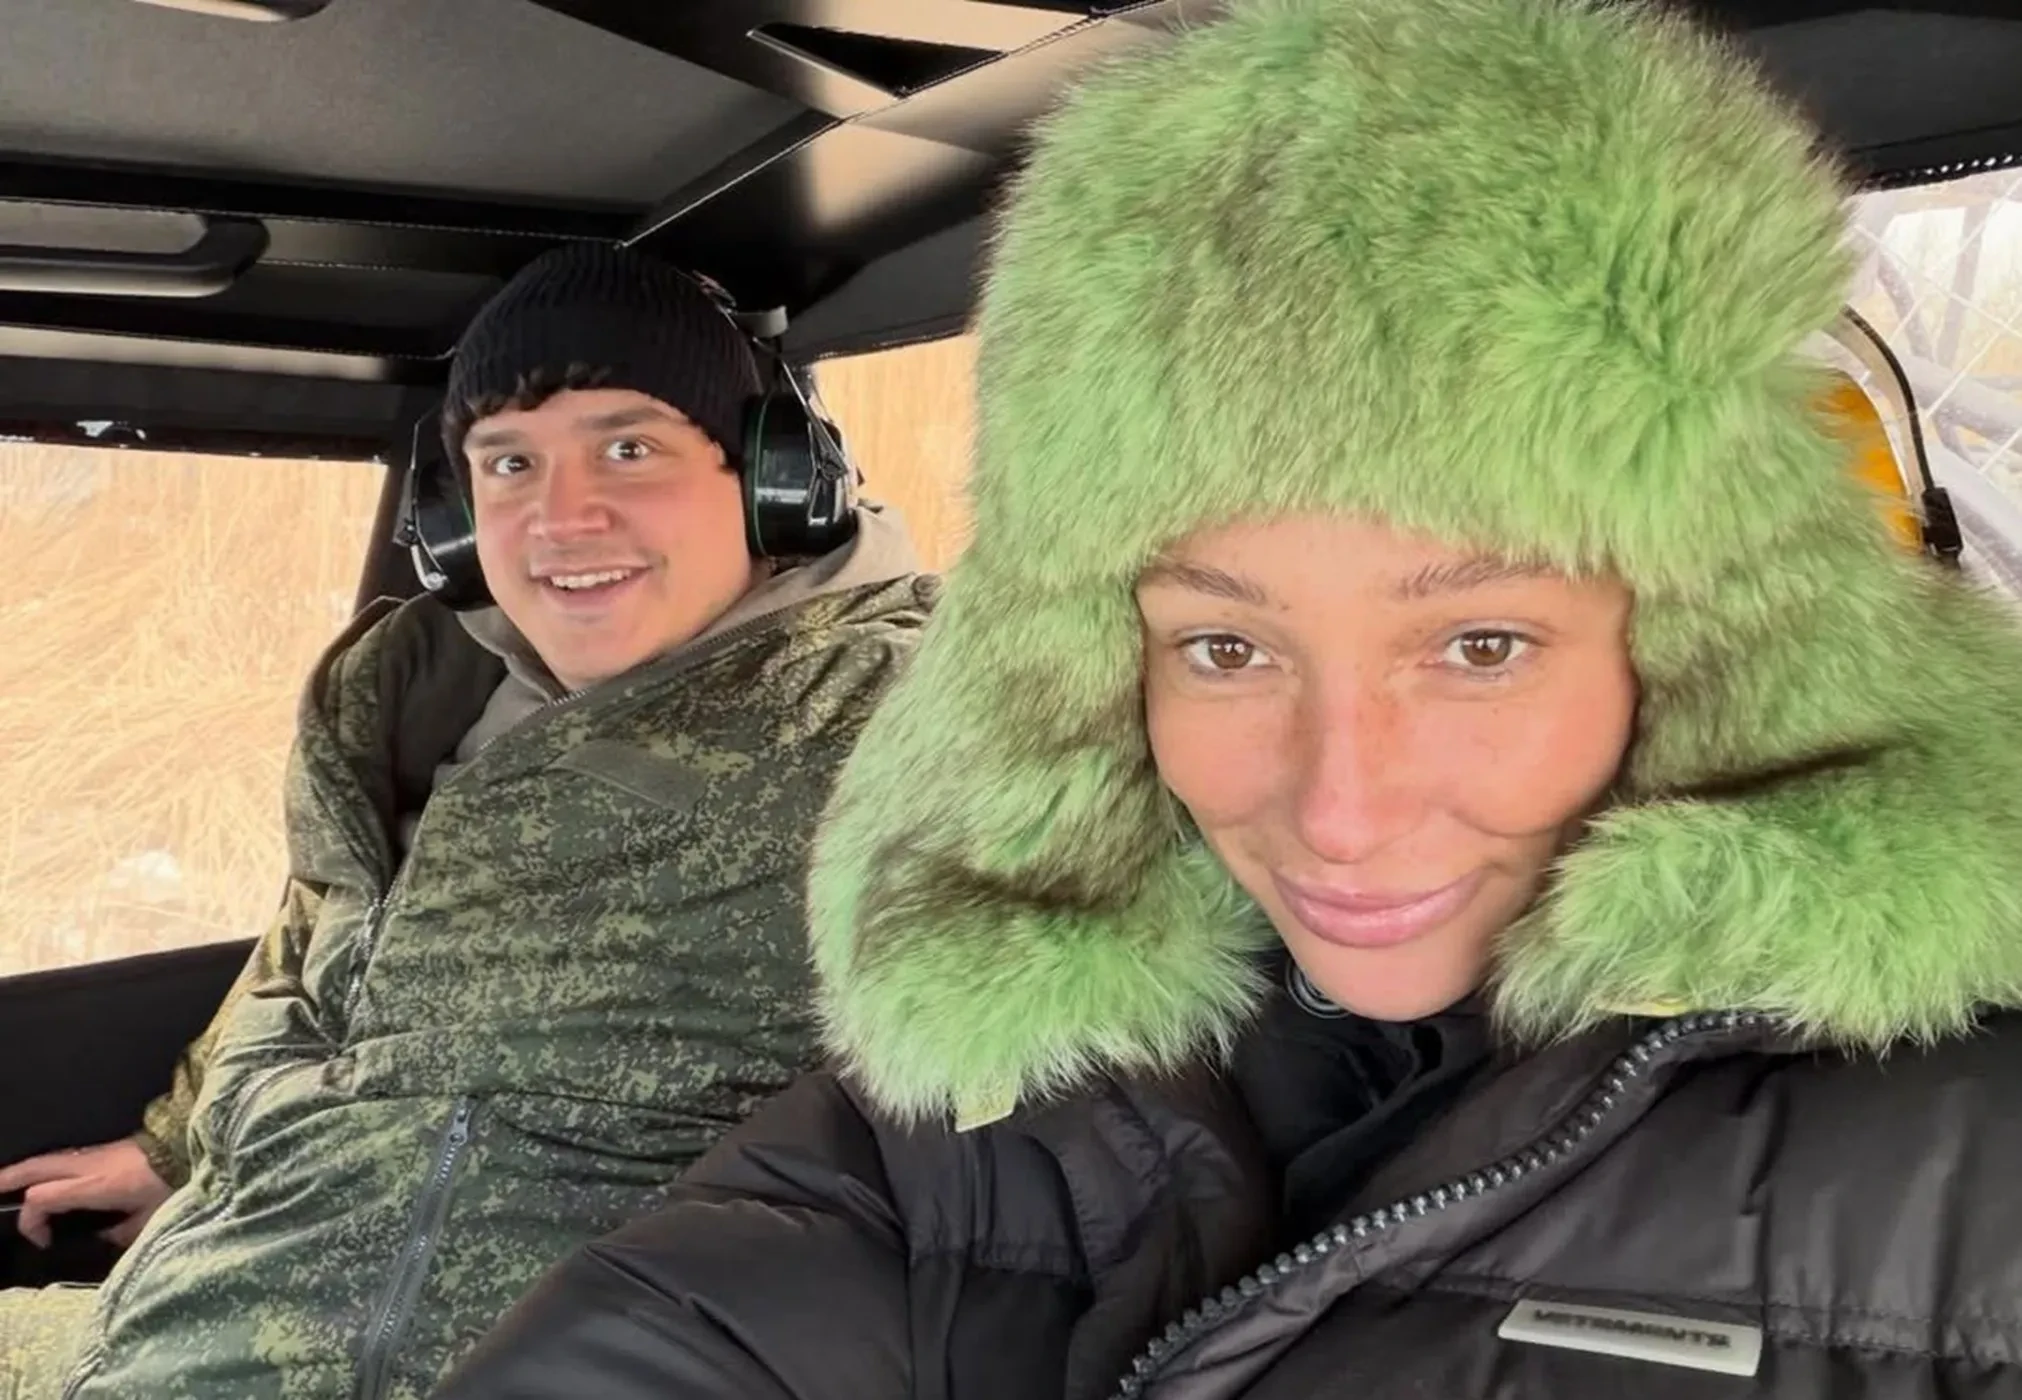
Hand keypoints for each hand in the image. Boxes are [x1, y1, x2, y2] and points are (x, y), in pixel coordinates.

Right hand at [0, 1138, 172, 1248]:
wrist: (188, 1150)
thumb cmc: (172, 1185)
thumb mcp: (147, 1220)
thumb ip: (118, 1234)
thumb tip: (98, 1240)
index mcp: (96, 1186)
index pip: (43, 1197)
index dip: (33, 1221)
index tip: (45, 1241)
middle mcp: (88, 1167)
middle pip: (36, 1168)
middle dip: (8, 1180)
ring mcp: (95, 1155)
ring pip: (47, 1160)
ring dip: (23, 1172)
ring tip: (3, 1184)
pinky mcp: (103, 1150)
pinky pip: (63, 1158)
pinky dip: (43, 1167)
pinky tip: (39, 1176)